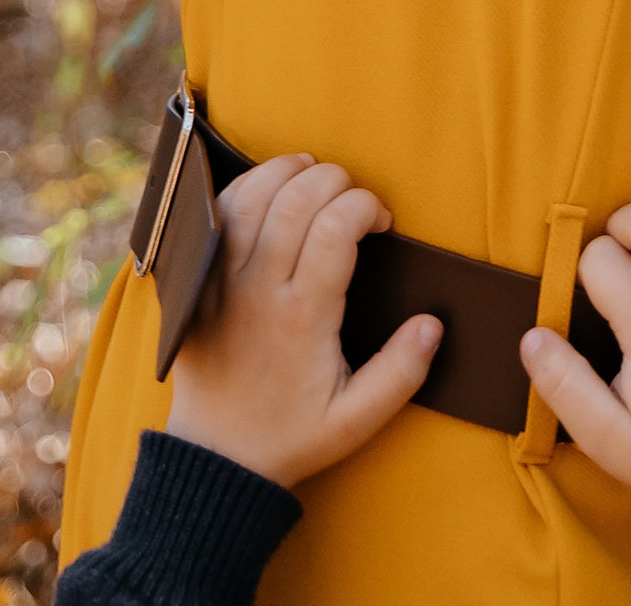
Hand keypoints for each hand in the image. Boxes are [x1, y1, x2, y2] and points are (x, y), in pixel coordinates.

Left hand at [164, 153, 438, 488]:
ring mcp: (222, 279)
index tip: (382, 222)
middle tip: (354, 197)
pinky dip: (248, 184)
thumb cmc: (288, 436)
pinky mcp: (198, 278)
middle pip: (297, 198)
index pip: (337, 228)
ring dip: (290, 170)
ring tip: (316, 176)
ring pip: (254, 193)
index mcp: (302, 317)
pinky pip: (218, 210)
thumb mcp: (355, 421)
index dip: (367, 206)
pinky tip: (272, 187)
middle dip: (336, 179)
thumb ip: (400, 373)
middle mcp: (260, 289)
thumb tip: (432, 323)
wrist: (215, 458)